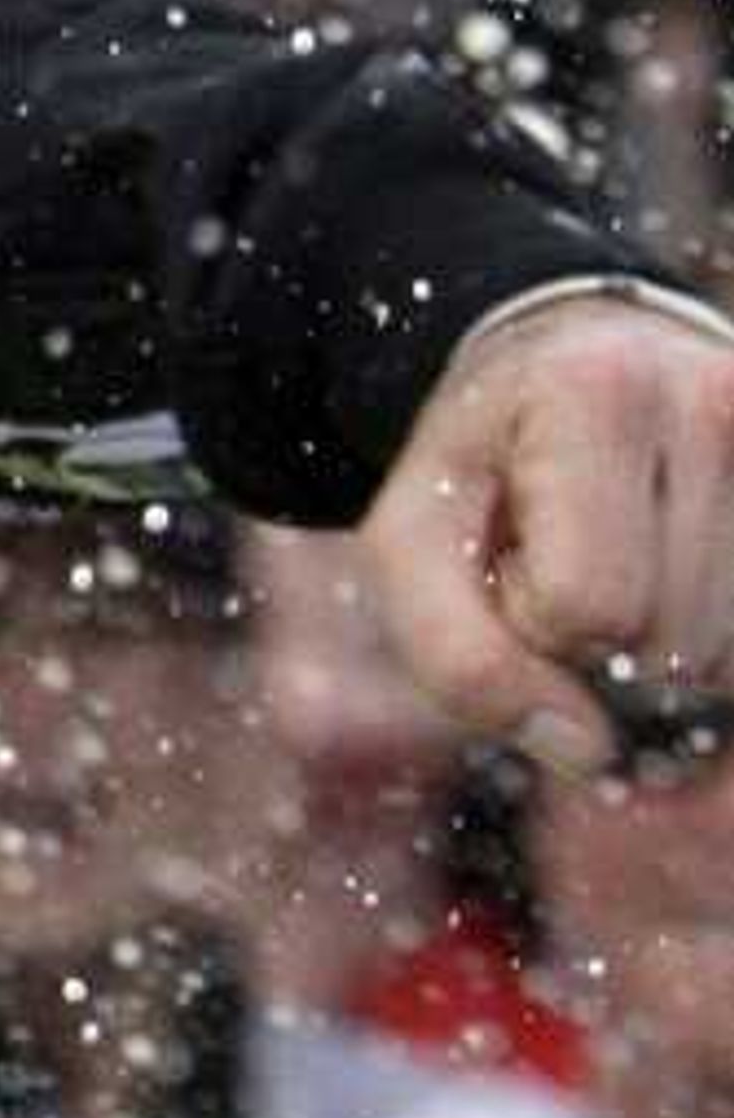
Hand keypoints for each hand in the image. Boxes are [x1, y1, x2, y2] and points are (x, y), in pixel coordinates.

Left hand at [356, 294, 733, 771]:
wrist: (576, 368)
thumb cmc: (489, 466)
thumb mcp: (416, 542)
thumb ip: (460, 656)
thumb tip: (584, 749)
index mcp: (595, 391)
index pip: (585, 604)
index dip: (531, 614)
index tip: (516, 554)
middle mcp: (713, 400)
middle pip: (671, 641)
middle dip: (607, 637)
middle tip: (578, 558)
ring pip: (732, 661)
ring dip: (670, 645)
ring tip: (630, 560)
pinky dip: (719, 644)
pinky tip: (682, 579)